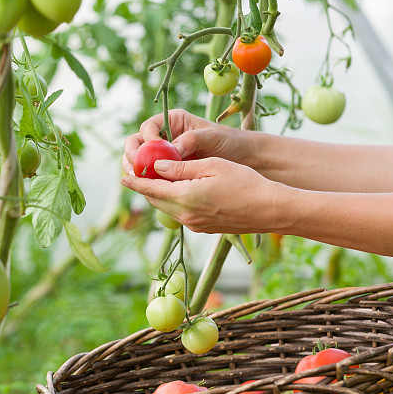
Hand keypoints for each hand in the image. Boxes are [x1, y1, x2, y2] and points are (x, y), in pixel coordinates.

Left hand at [121, 157, 283, 233]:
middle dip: (143, 187)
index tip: (122, 176)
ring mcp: (193, 224)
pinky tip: (176, 191)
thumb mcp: (212, 166)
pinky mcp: (202, 228)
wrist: (270, 209)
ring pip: (166, 207)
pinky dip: (172, 201)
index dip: (135, 181)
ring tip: (152, 180)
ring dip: (158, 194)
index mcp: (185, 197)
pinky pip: (179, 213)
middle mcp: (185, 214)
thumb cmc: (245, 182)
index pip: (151, 188)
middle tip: (135, 174)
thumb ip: (181, 168)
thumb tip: (156, 165)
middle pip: (155, 200)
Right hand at [122, 109, 252, 175]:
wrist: (245, 160)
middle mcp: (165, 138)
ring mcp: (165, 156)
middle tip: (135, 168)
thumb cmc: (230, 142)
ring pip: (140, 162)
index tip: (152, 150)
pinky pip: (153, 176)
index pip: (148, 128)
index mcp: (172, 122)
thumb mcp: (211, 138)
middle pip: (137, 145)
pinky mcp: (169, 172)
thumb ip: (191, 141)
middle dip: (132, 156)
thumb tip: (171, 150)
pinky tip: (152, 189)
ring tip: (139, 179)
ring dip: (137, 170)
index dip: (145, 139)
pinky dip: (149, 182)